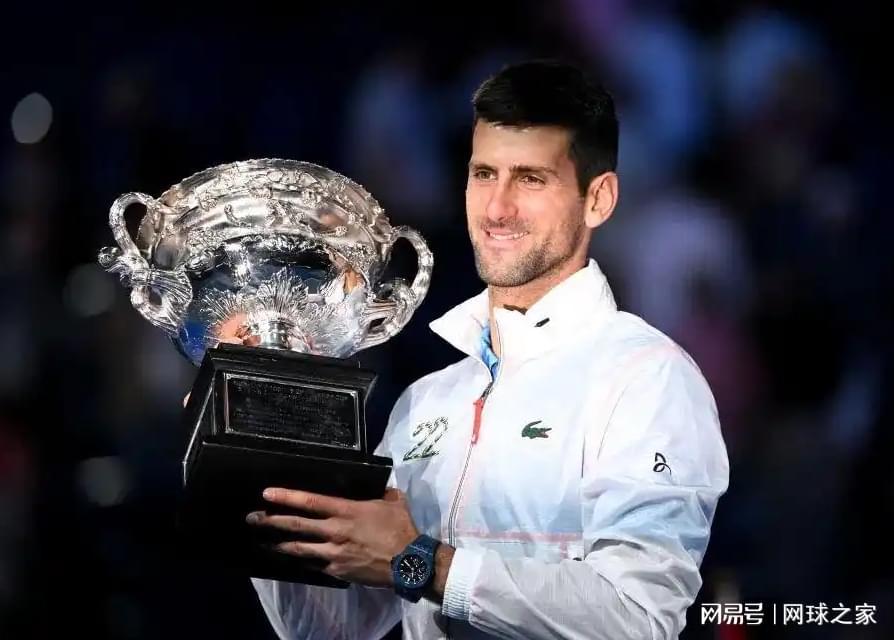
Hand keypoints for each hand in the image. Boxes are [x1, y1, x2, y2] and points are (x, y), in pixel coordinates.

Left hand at [246, 487, 419, 587]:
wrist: (409, 563)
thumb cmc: (401, 529)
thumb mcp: (393, 501)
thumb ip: (382, 492)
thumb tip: (379, 487)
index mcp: (347, 511)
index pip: (311, 501)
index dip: (287, 497)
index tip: (267, 493)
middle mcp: (335, 531)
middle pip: (297, 525)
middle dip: (272, 521)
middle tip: (252, 518)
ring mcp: (333, 553)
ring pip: (299, 548)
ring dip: (278, 544)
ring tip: (263, 541)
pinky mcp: (337, 570)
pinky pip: (314, 564)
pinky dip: (301, 560)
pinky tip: (290, 560)